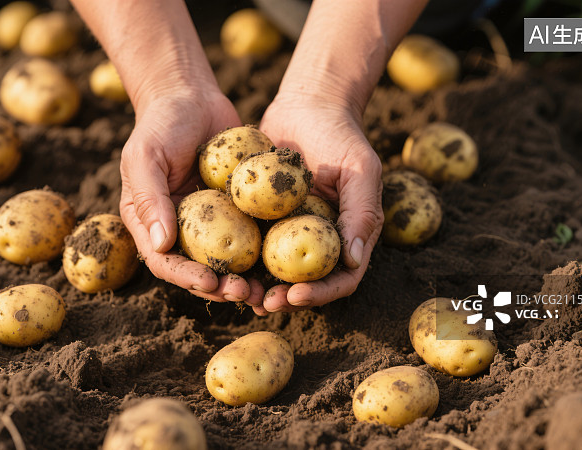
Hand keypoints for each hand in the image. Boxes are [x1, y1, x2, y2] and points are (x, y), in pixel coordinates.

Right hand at [119, 91, 264, 304]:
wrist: (192, 96)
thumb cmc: (161, 123)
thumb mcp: (146, 157)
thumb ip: (149, 199)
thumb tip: (161, 244)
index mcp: (151, 224)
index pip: (165, 262)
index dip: (187, 278)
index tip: (212, 283)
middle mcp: (180, 229)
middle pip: (200, 269)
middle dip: (223, 287)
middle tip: (248, 294)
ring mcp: (211, 221)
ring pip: (229, 259)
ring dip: (247, 278)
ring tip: (268, 290)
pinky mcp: (237, 210)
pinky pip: (251, 234)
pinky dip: (266, 250)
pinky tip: (285, 259)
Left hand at [254, 94, 383, 313]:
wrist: (308, 105)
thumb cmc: (342, 135)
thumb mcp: (360, 170)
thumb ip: (362, 213)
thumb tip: (353, 260)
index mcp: (347, 237)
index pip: (341, 279)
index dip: (320, 294)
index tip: (294, 295)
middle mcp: (318, 240)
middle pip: (304, 284)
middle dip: (283, 298)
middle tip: (262, 302)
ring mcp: (288, 231)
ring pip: (274, 271)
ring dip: (257, 286)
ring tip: (237, 292)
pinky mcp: (262, 217)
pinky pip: (249, 243)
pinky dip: (237, 258)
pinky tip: (219, 264)